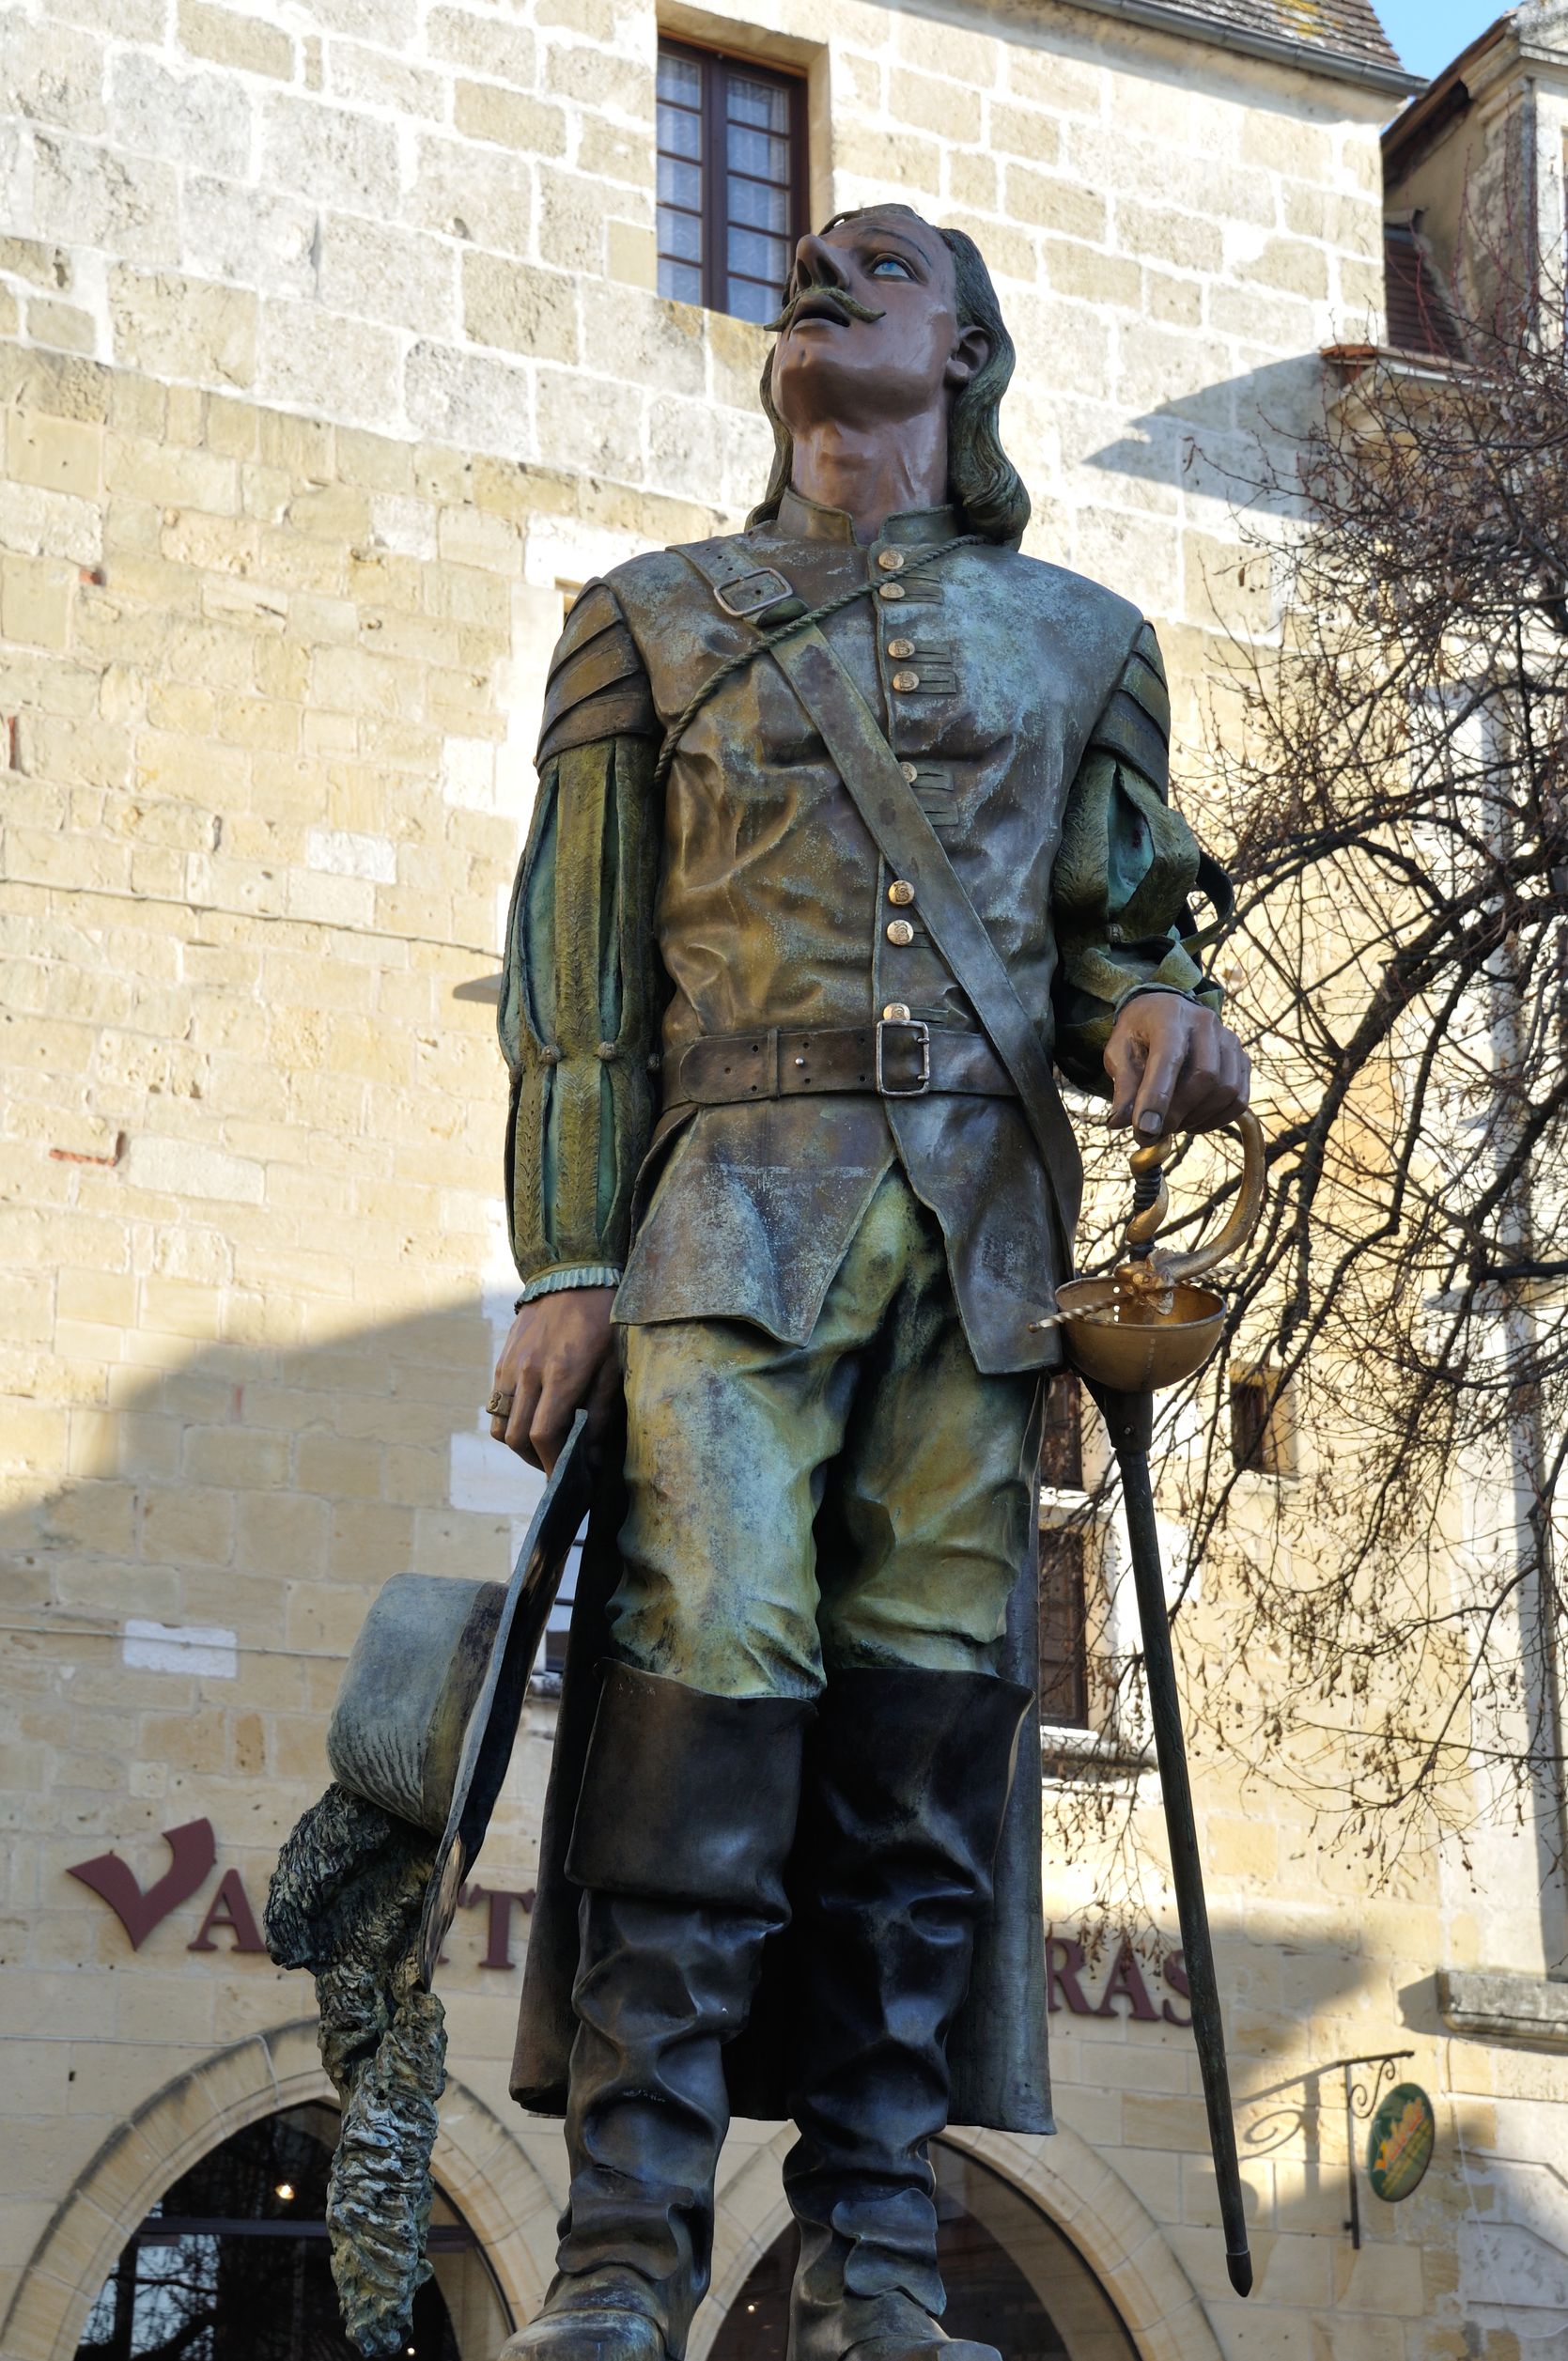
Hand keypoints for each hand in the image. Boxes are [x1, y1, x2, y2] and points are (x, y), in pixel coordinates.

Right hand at [490, 1286, 620, 1473]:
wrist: (573, 1273)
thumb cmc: (603, 1320)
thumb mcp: (613, 1365)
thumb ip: (601, 1413)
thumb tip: (593, 1457)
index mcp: (561, 1374)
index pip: (544, 1435)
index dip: (552, 1465)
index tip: (565, 1481)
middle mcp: (529, 1372)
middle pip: (517, 1437)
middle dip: (535, 1461)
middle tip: (555, 1467)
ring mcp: (511, 1365)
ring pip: (500, 1423)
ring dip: (518, 1444)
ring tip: (541, 1447)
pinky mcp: (503, 1359)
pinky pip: (496, 1401)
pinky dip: (510, 1419)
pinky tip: (532, 1417)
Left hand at [1103, 994, 1249, 1141]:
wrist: (1164, 1012)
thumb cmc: (1139, 1035)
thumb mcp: (1119, 1053)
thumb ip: (1123, 1086)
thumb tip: (1119, 1122)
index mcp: (1170, 1017)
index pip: (1169, 1058)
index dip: (1157, 1097)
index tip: (1144, 1129)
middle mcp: (1206, 1024)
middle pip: (1205, 1076)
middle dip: (1177, 1112)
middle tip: (1154, 1131)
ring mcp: (1229, 1041)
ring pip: (1226, 1090)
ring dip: (1197, 1118)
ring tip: (1171, 1124)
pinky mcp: (1242, 1060)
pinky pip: (1239, 1099)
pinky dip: (1216, 1120)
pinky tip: (1192, 1123)